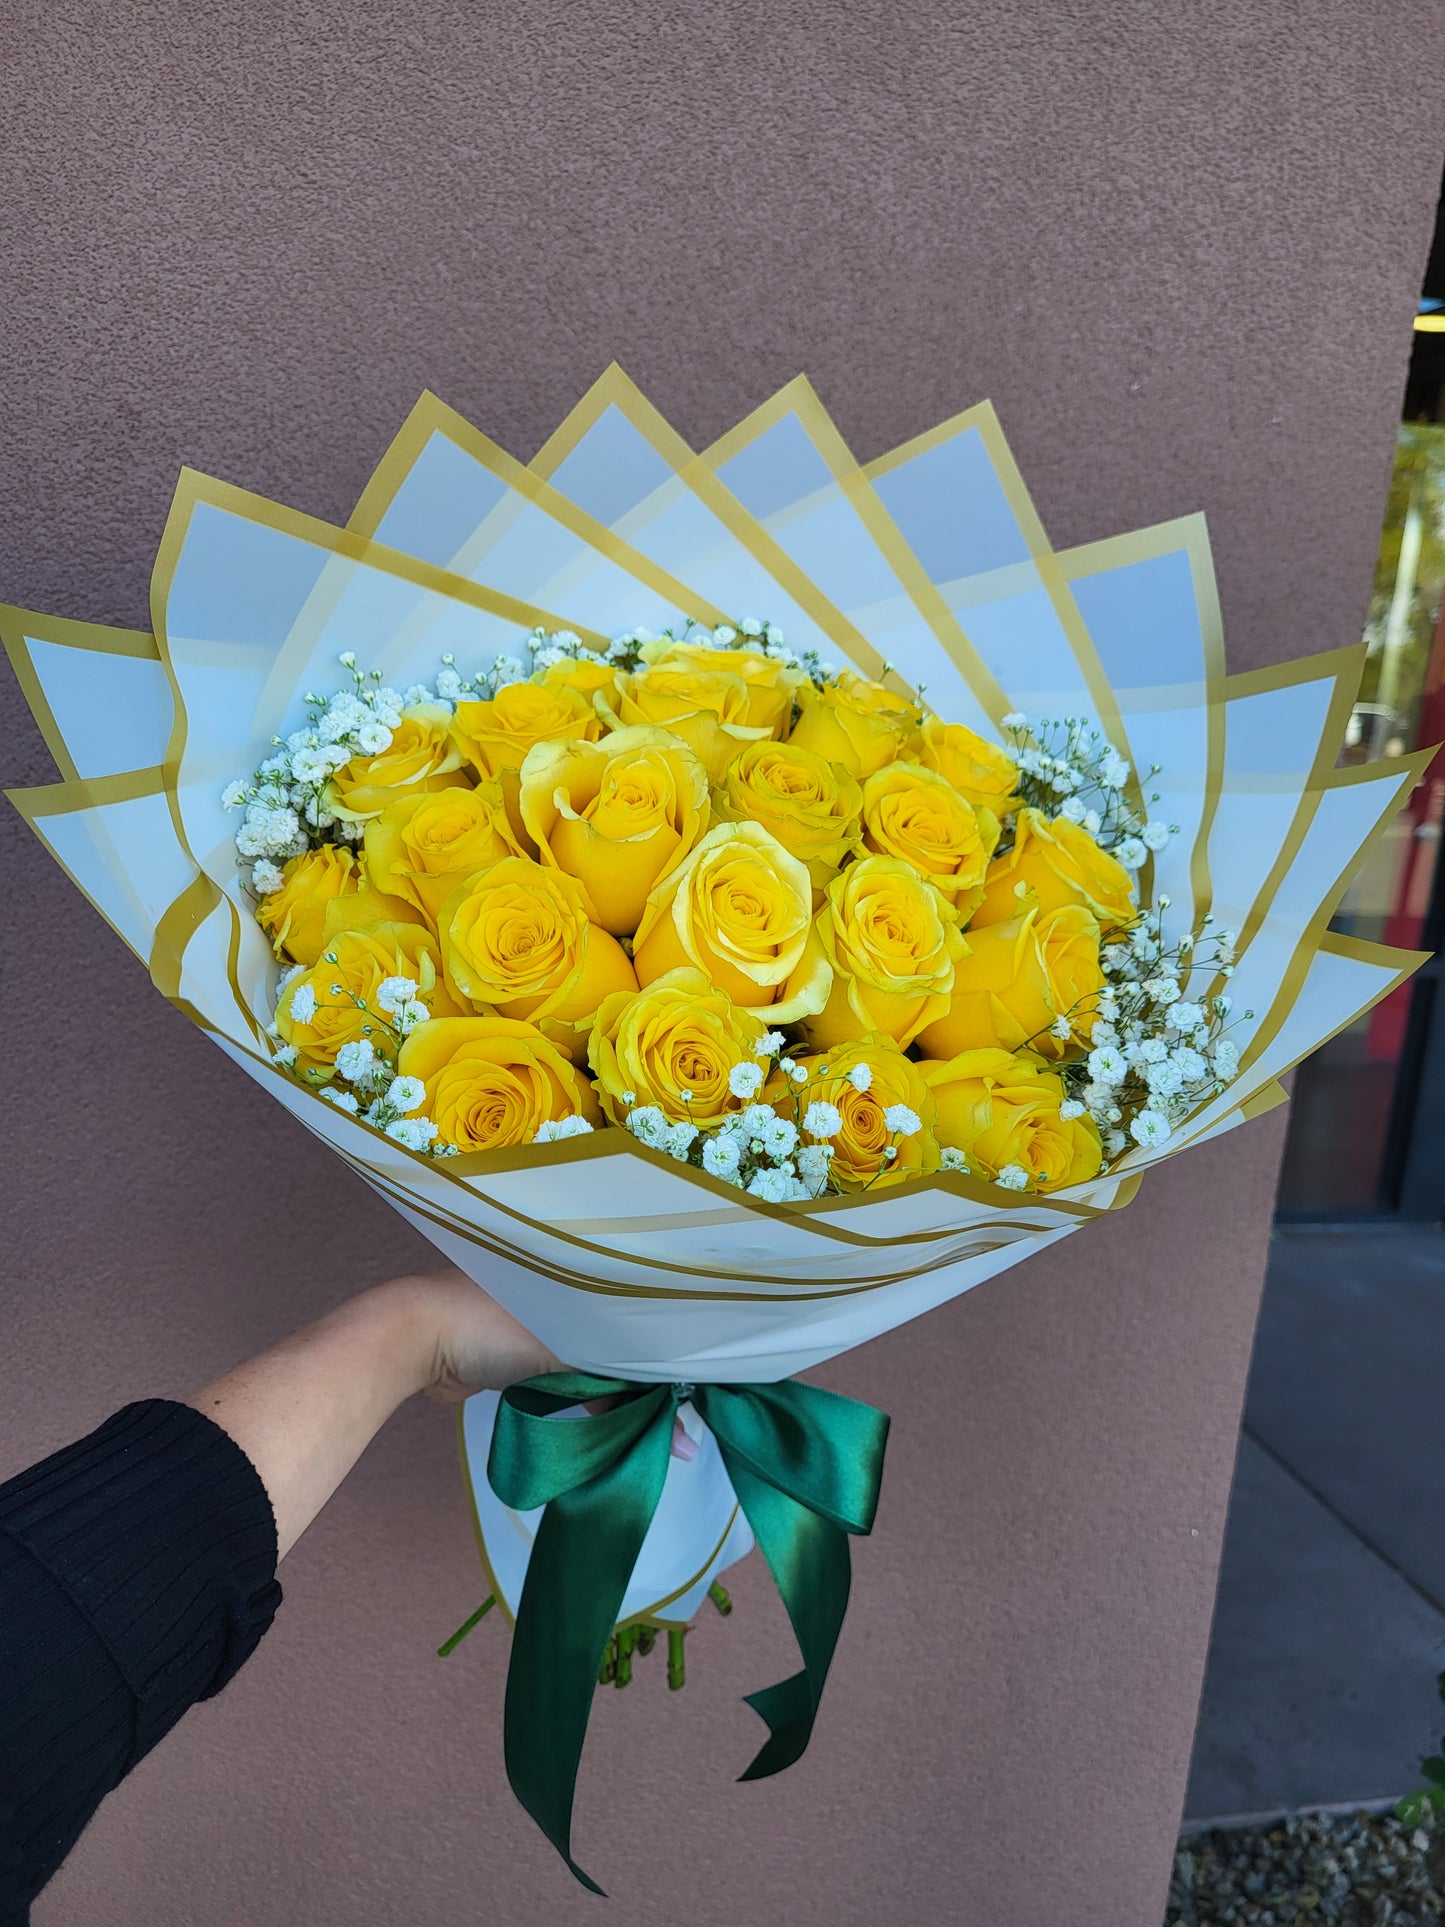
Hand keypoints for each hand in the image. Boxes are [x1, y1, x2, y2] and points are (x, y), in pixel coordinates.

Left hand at [380, 1268, 698, 1457]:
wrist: (413, 1341)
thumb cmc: (485, 1324)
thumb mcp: (559, 1349)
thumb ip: (613, 1389)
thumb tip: (675, 1437)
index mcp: (582, 1270)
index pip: (646, 1311)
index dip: (674, 1352)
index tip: (700, 1392)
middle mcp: (569, 1291)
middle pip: (625, 1342)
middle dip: (651, 1382)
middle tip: (681, 1424)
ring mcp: (542, 1322)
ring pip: (597, 1362)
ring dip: (620, 1395)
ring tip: (655, 1429)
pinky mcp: (520, 1353)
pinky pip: (568, 1378)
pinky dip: (588, 1400)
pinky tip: (612, 1422)